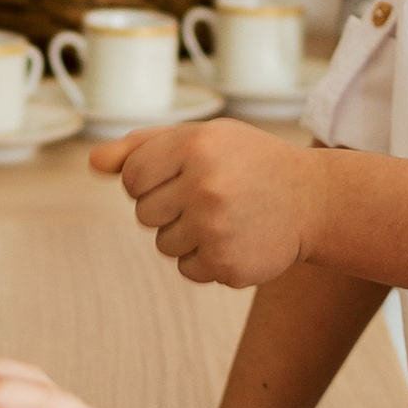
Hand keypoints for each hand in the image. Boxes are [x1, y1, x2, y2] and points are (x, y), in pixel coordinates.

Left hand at [90, 121, 314, 286]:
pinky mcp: (227, 265)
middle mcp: (205, 186)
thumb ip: (142, 146)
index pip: (132, 177)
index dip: (152, 179)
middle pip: (144, 213)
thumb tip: (93, 164)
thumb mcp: (203, 138)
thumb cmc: (249, 163)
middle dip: (170, 207)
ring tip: (225, 217)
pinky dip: (206, 259)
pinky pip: (187, 269)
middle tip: (212, 196)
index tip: (184, 175)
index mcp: (196, 145)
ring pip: (163, 244)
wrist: (314, 200)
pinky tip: (236, 238)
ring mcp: (216, 229)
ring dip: (186, 235)